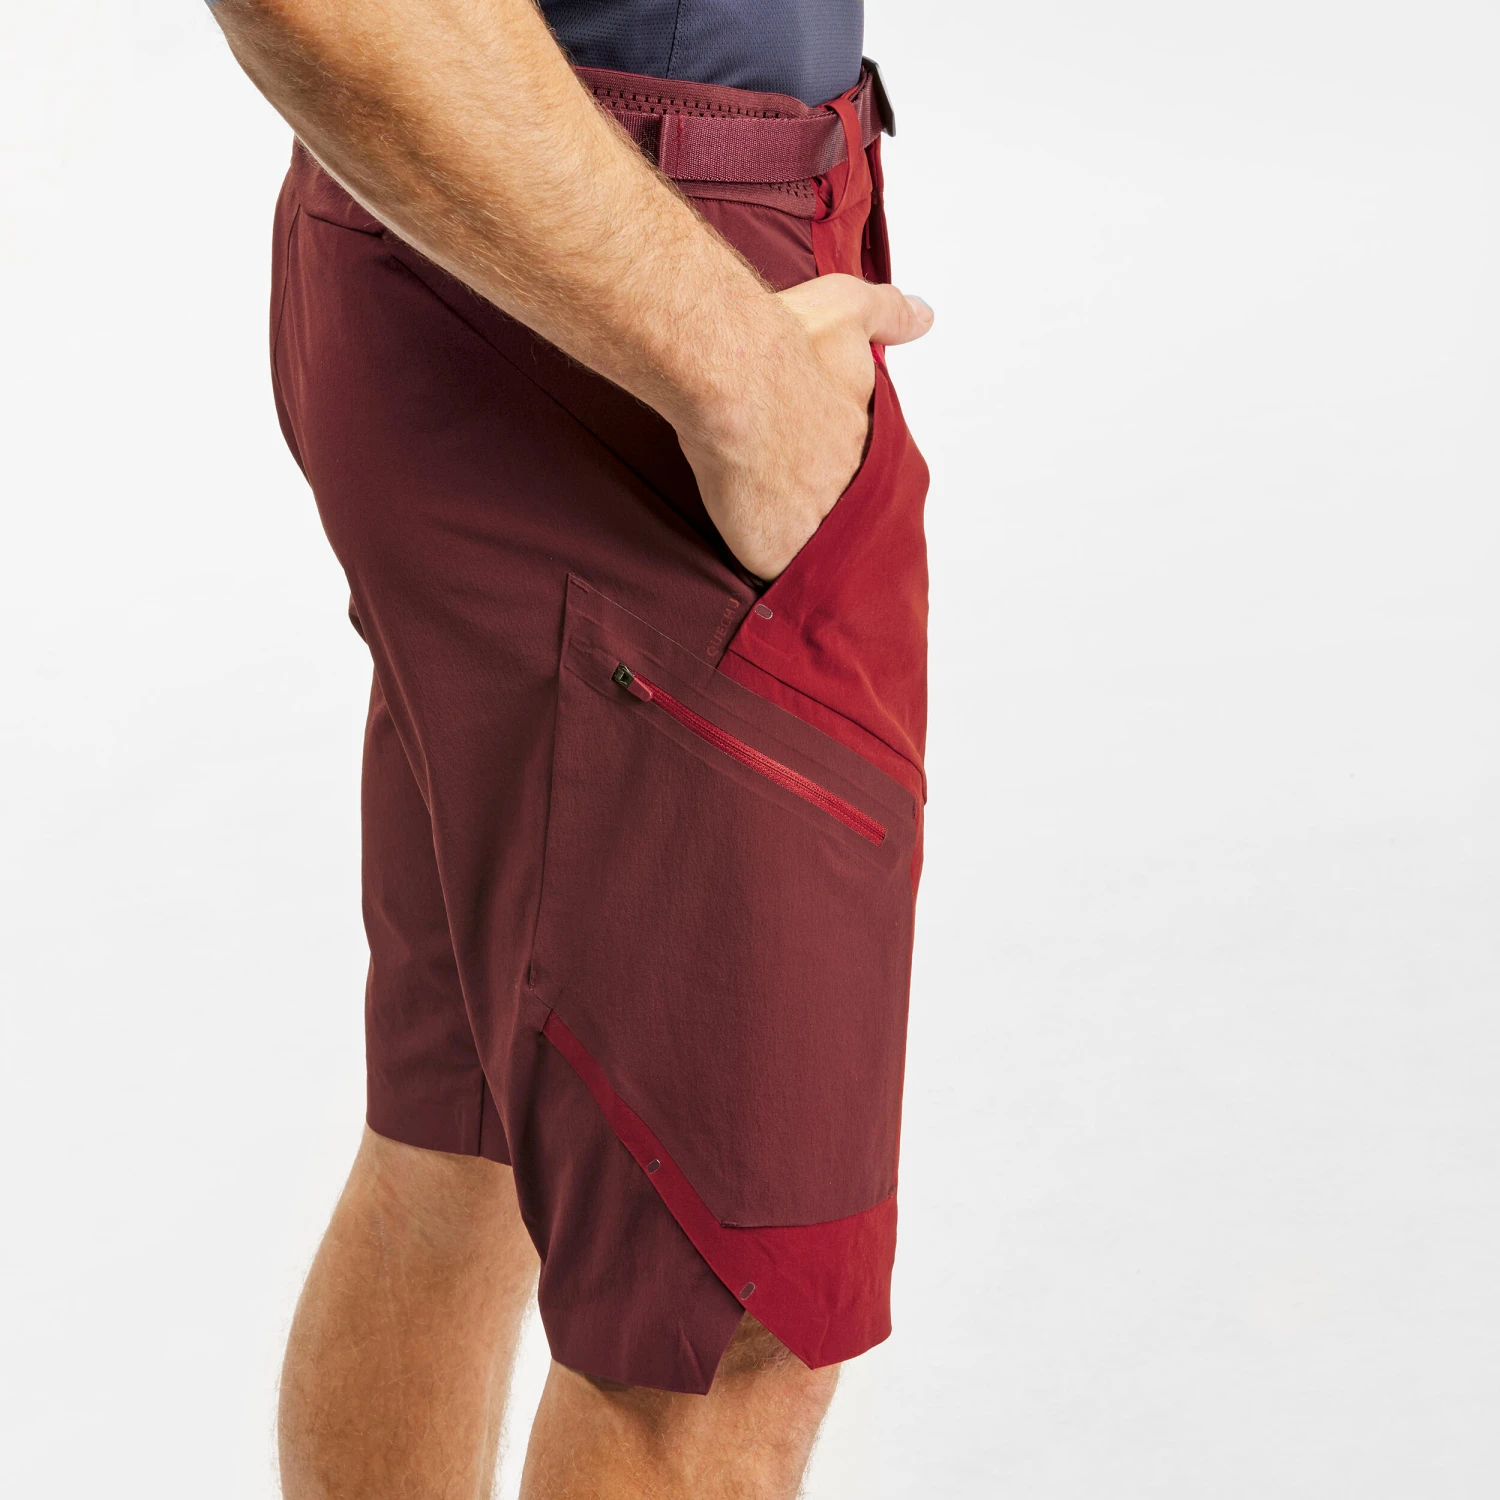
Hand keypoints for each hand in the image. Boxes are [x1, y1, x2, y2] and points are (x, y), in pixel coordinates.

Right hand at [677, 275, 933, 579]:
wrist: (730, 371)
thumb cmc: (784, 340)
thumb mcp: (848, 310)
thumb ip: (890, 314)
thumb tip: (924, 316)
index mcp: (869, 441)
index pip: (863, 469)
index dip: (838, 467)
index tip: (813, 458)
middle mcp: (851, 487)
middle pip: (840, 510)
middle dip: (820, 504)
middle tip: (785, 488)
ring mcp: (815, 523)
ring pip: (809, 542)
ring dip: (794, 535)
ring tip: (767, 518)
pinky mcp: (775, 549)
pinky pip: (771, 567)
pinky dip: (761, 556)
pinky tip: (746, 535)